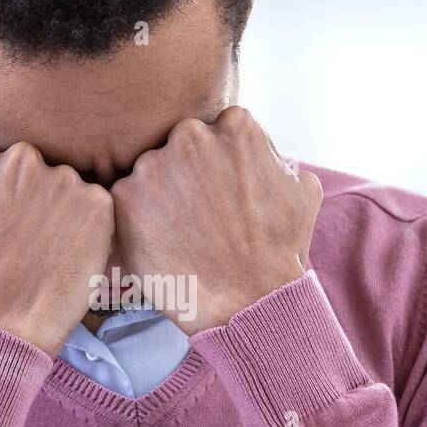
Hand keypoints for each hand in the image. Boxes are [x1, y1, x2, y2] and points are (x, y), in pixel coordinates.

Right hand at [0, 138, 114, 356]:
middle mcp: (21, 159)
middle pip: (32, 170)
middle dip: (30, 198)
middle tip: (23, 243)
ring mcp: (63, 181)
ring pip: (65, 190)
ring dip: (61, 215)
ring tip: (45, 256)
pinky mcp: (97, 207)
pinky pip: (97, 211)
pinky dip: (89, 232)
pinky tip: (68, 259)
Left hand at [111, 105, 321, 334]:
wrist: (249, 301)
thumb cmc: (280, 250)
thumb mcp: (303, 190)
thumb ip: (275, 158)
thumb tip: (264, 153)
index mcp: (234, 126)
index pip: (216, 131)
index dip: (218, 165)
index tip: (222, 192)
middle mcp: (191, 135)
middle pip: (180, 146)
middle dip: (187, 174)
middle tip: (200, 215)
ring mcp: (153, 165)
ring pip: (150, 171)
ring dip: (160, 197)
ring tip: (182, 234)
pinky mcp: (124, 197)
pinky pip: (125, 200)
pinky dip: (136, 220)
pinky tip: (161, 243)